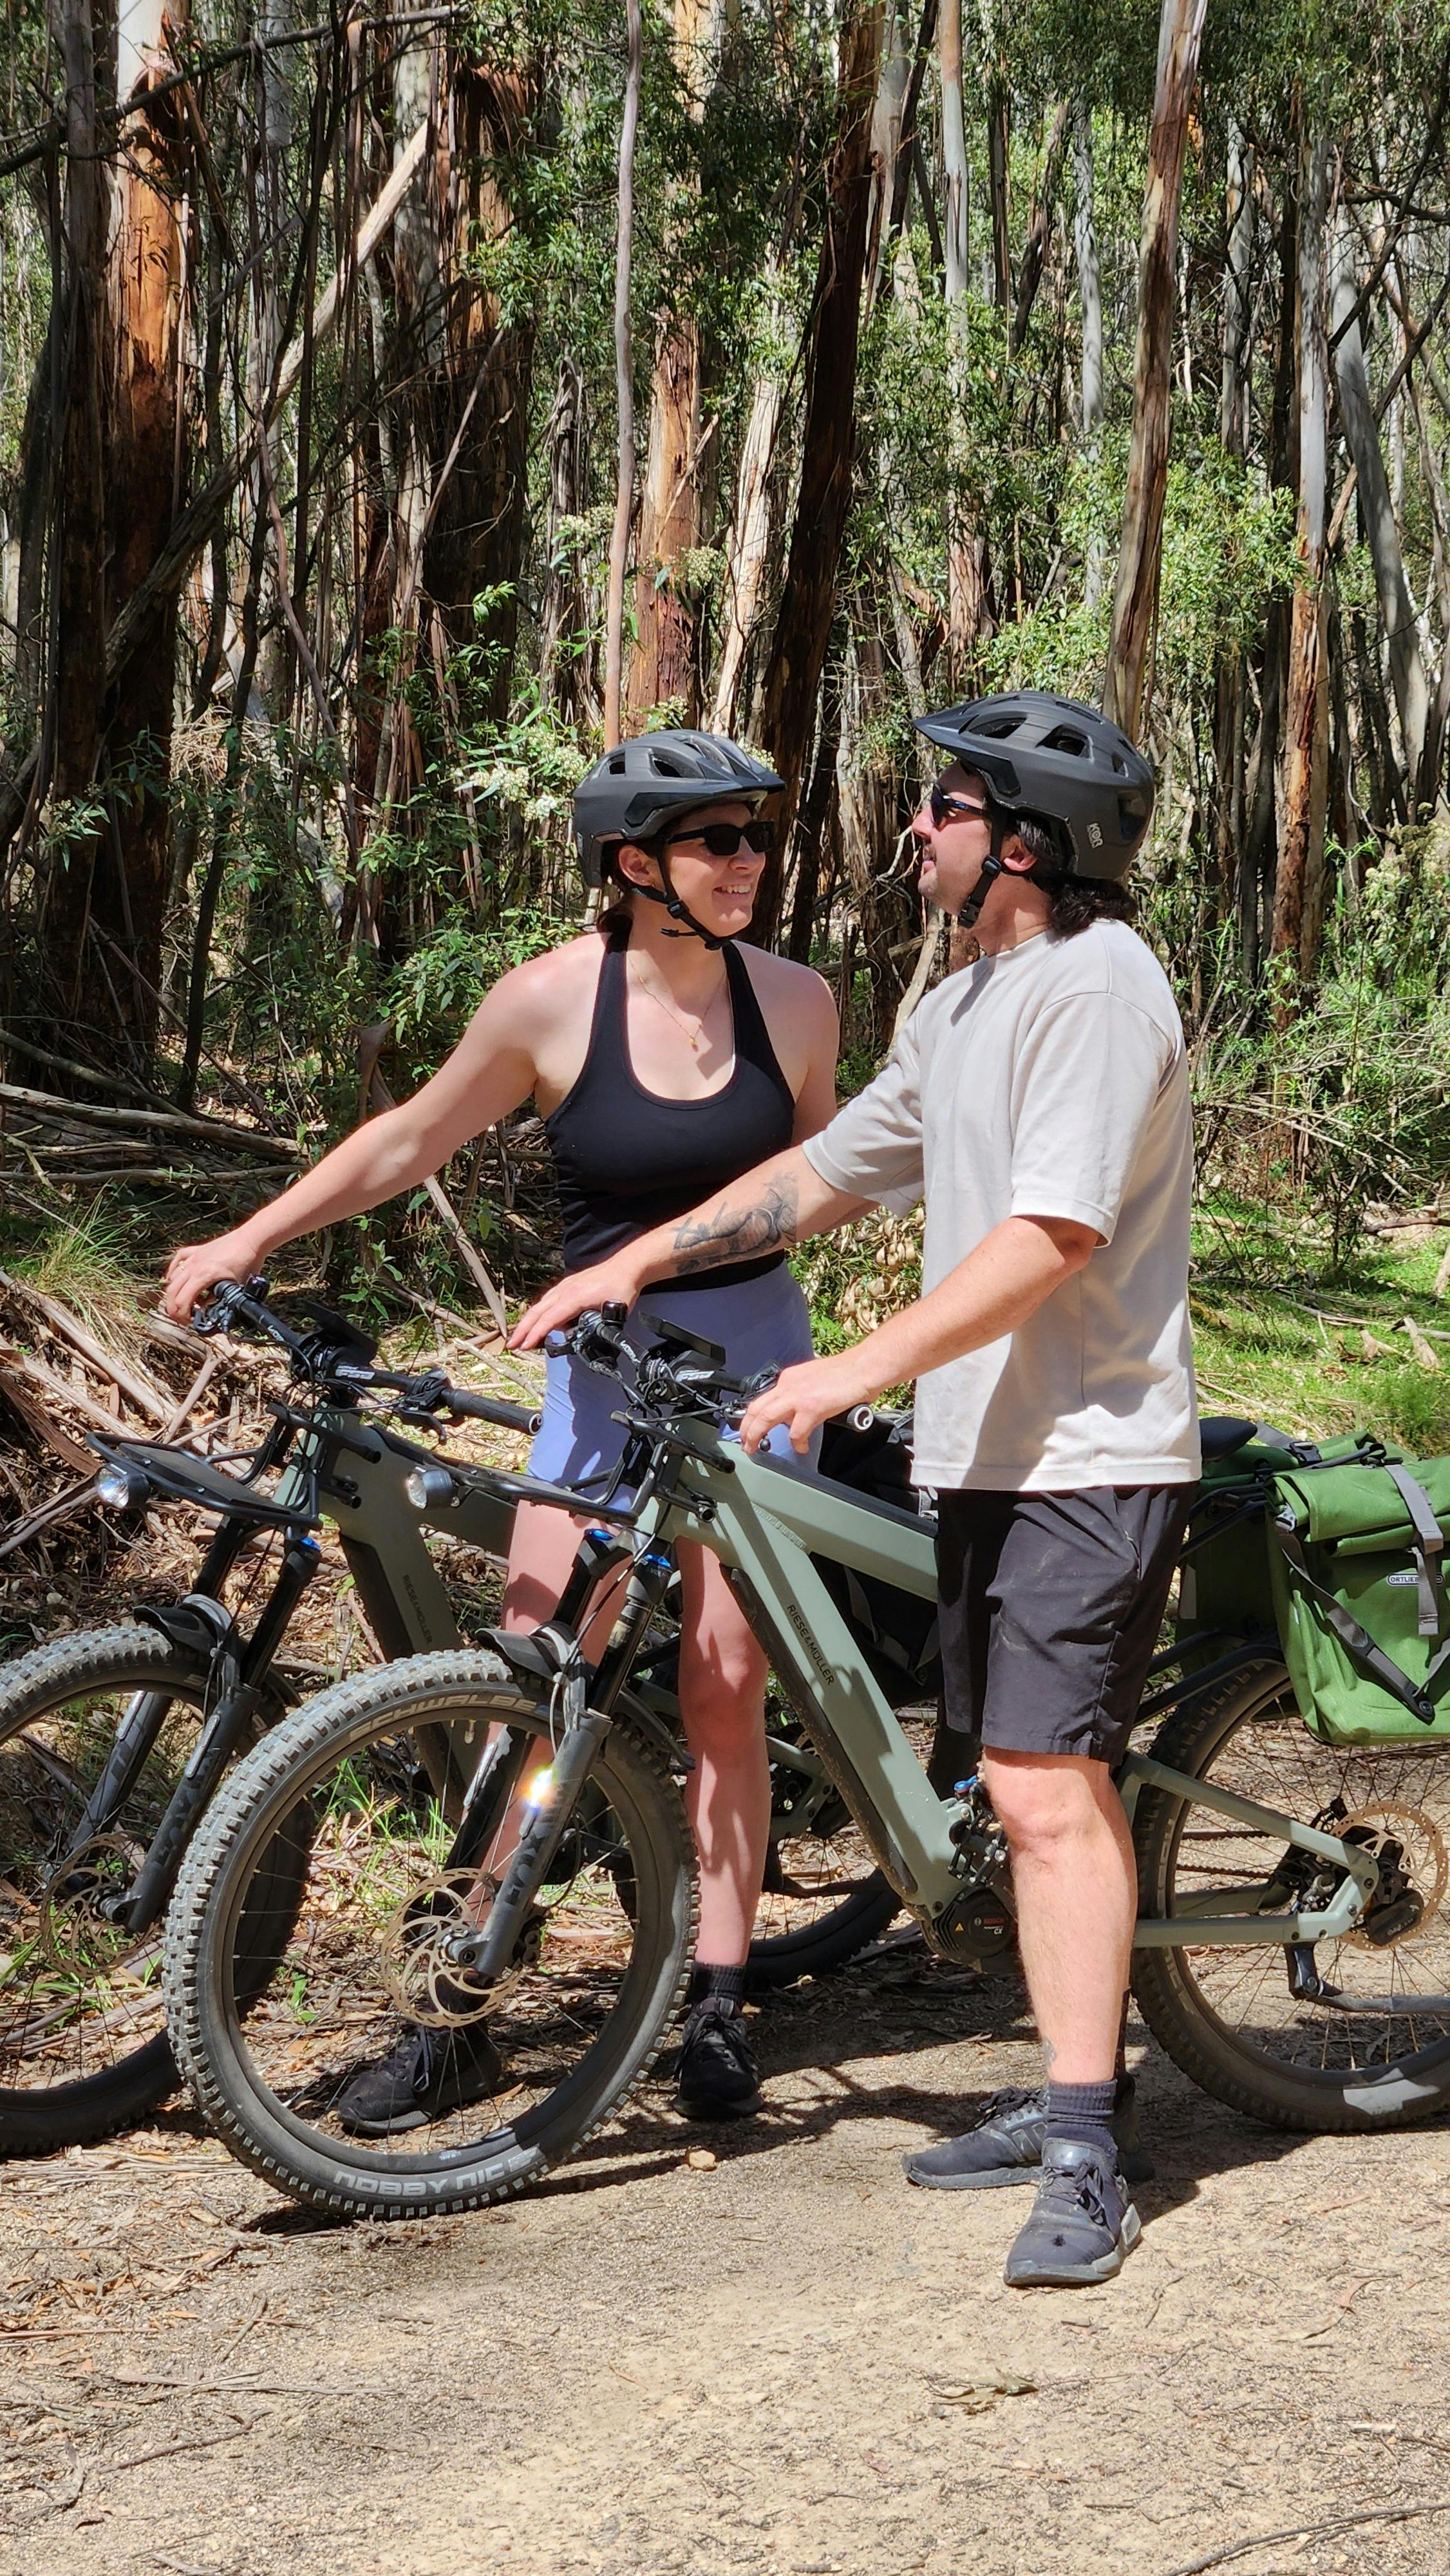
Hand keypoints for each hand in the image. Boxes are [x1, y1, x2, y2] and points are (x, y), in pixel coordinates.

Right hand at [162, 1229, 265, 1322]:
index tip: (189, 1322)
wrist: (251, 1239)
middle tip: (182, 1318)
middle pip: (172, 1291)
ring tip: (182, 1302)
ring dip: (174, 1292)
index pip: (182, 1301)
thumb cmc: (248, 1261)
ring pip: (173, 1277)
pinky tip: (173, 1278)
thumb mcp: (236, 1287)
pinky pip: (178, 1260)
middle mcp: (194, 1265)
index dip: (183, 1315)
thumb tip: (210, 1309)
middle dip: (174, 1308)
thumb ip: (221, 1300)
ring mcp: (194, 1256)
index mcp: (203, 1275)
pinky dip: (173, 1271)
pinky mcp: (197, 1250)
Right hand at [509, 1251, 648, 1351]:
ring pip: (540, 1306)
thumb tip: (587, 1343)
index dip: (536, 1334)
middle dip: (523, 1330)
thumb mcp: (613, 1313)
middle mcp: (564, 1290)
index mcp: (574, 1297)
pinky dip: (539, 1313)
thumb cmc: (621, 1287)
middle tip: (512, 1345)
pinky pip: (547, 1300)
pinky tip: (539, 1321)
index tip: (525, 1346)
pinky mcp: (567, 1286)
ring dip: (529, 1322)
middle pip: (537, 1312)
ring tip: (521, 1337)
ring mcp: (564, 1286)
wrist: (627, 1266)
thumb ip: (598, 1329)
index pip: (549, 1319)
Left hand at [738, 1347, 886, 1455]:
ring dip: (756, 1435)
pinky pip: (796, 1432)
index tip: (751, 1427)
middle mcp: (789, 1384)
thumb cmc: (847, 1374)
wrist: (864, 1367)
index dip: (753, 1416)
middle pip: (756, 1408)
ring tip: (755, 1448)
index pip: (763, 1398)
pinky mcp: (812, 1407)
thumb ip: (800, 1394)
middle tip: (745, 1443)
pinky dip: (796, 1443)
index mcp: (789, 1378)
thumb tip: (794, 1414)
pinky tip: (801, 1448)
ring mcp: (799, 1396)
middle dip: (746, 1428)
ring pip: (766, 1418)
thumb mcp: (813, 1379)